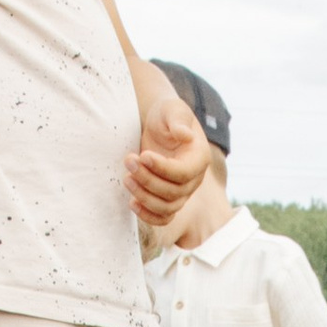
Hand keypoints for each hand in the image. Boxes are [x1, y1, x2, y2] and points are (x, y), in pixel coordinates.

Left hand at [127, 92, 207, 226]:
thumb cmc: (166, 114)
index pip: (184, 173)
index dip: (162, 168)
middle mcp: (194, 179)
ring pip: (167, 207)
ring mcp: (183, 191)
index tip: (143, 155)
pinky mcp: (169, 198)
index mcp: (199, 157)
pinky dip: (148, 216)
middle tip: (128, 160)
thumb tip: (185, 136)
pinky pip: (163, 217)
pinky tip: (131, 203)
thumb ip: (178, 120)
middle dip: (148, 179)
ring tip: (126, 179)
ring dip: (144, 197)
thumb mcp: (172, 109)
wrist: (159, 124)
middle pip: (174, 192)